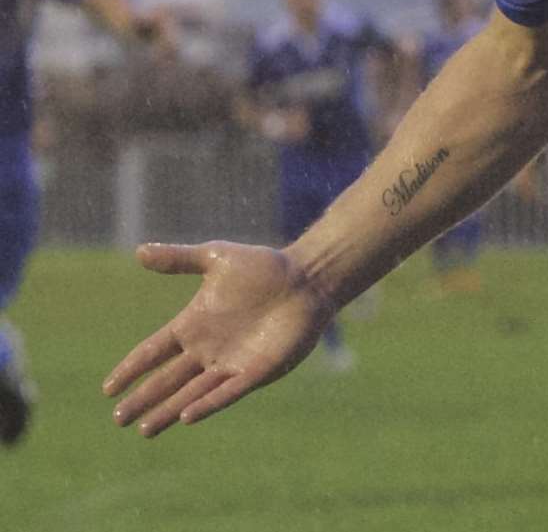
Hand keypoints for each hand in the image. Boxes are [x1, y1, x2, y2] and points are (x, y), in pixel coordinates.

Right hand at [102, 242, 334, 437]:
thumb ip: (179, 259)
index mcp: (193, 324)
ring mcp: (230, 362)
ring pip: (191, 393)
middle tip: (118, 419)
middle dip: (143, 399)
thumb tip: (139, 251)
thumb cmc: (263, 268)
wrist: (306, 278)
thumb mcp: (216, 257)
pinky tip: (187, 416)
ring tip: (144, 429)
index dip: (131, 369)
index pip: (153, 352)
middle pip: (167, 379)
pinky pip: (226, 392)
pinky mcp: (255, 370)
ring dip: (169, 410)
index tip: (108, 388)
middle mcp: (207, 349)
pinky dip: (207, 403)